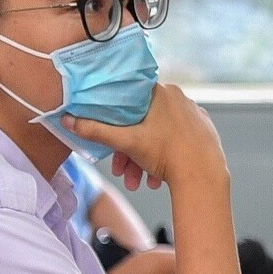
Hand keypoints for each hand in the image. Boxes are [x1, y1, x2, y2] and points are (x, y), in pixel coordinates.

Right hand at [64, 84, 226, 190]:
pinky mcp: (204, 129)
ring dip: (144, 159)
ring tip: (139, 182)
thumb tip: (69, 120)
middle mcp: (179, 97)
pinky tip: (157, 177)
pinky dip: (164, 156)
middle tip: (123, 172)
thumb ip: (96, 130)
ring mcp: (193, 113)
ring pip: (159, 133)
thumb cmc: (167, 155)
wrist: (203, 176)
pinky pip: (176, 139)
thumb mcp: (127, 142)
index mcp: (161, 91)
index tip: (111, 138)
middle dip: (129, 151)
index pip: (129, 99)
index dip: (116, 120)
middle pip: (144, 122)